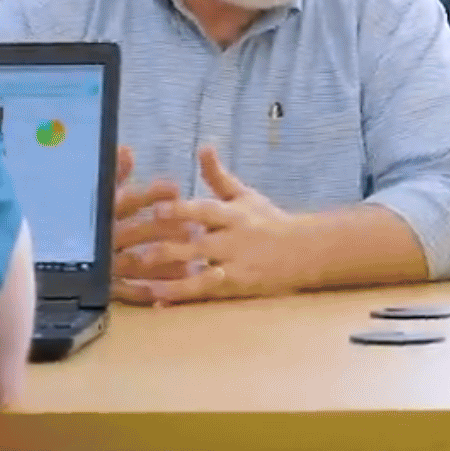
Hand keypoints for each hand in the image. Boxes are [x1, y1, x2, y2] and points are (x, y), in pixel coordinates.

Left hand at [112, 144, 309, 305]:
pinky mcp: (237, 288)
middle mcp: (235, 241)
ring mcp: (236, 267)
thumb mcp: (244, 196)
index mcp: (234, 214)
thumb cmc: (268, 221)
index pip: (207, 211)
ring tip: (149, 287)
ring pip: (204, 277)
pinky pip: (208, 295)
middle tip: (144, 254)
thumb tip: (203, 147)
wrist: (304, 251)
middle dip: (173, 251)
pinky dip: (185, 298)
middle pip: (202, 246)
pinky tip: (161, 303)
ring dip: (176, 283)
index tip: (157, 210)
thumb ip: (218, 176)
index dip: (183, 211)